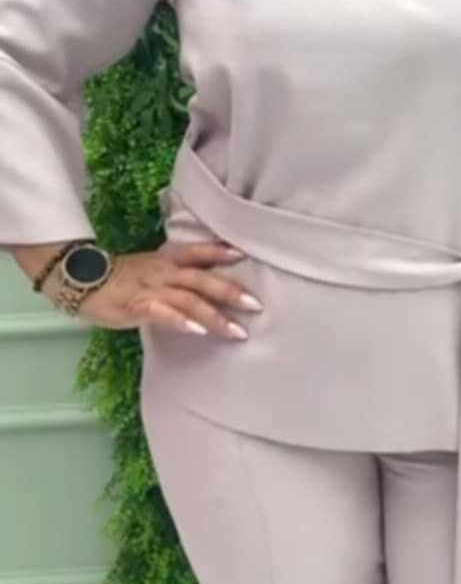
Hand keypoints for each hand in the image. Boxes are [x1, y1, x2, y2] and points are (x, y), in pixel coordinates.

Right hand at [60, 240, 261, 339]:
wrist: (81, 281)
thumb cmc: (121, 279)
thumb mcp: (152, 269)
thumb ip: (178, 276)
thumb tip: (208, 286)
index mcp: (168, 260)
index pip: (198, 252)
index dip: (220, 252)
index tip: (245, 254)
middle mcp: (164, 272)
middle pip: (202, 279)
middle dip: (231, 291)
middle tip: (256, 305)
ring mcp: (151, 289)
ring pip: (189, 300)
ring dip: (214, 316)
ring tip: (237, 331)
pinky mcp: (136, 306)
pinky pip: (162, 313)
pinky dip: (181, 321)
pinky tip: (197, 331)